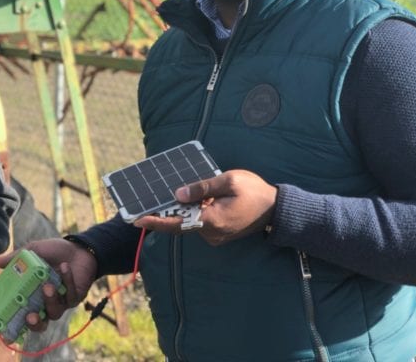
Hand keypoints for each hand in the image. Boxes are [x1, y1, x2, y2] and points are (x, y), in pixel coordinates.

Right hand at [0, 238, 97, 330]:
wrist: (78, 248)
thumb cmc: (54, 252)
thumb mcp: (34, 251)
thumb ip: (17, 258)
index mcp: (32, 296)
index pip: (22, 317)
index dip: (14, 327)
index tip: (5, 332)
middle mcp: (45, 304)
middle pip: (39, 325)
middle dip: (34, 323)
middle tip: (30, 316)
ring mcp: (61, 303)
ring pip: (55, 312)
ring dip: (51, 300)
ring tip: (48, 285)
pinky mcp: (75, 298)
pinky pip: (70, 296)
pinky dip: (67, 280)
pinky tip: (64, 267)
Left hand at [135, 170, 276, 245]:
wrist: (277, 209)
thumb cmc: (255, 192)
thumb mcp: (228, 181)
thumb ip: (202, 187)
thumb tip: (177, 193)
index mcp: (213, 220)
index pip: (177, 223)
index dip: (156, 221)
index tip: (137, 219)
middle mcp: (211, 233)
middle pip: (182, 221)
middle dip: (170, 209)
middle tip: (156, 199)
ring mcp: (215, 235)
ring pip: (191, 220)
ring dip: (187, 207)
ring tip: (193, 193)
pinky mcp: (219, 233)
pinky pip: (200, 222)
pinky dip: (196, 210)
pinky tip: (201, 198)